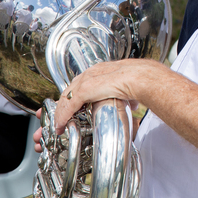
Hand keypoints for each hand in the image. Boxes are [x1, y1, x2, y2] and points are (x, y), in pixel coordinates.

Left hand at [49, 59, 164, 134]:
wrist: (142, 77)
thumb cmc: (141, 81)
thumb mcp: (129, 89)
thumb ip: (126, 96)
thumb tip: (131, 103)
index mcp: (100, 72)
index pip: (79, 85)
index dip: (71, 98)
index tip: (68, 108)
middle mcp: (90, 74)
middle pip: (68, 91)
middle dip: (61, 107)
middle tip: (56, 119)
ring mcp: (86, 81)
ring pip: (65, 99)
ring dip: (59, 114)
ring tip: (57, 126)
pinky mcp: (85, 90)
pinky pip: (69, 106)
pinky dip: (63, 117)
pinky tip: (60, 126)